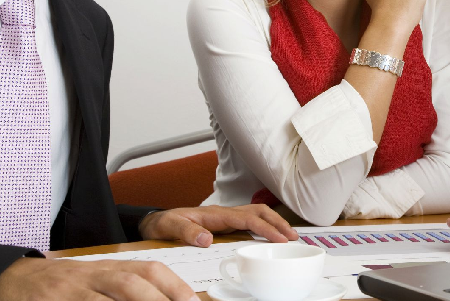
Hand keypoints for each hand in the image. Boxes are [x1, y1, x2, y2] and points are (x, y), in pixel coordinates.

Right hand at [0, 257, 196, 300]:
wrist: (12, 280)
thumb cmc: (63, 285)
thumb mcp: (97, 280)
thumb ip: (125, 290)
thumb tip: (168, 297)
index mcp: (109, 267)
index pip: (149, 269)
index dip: (173, 285)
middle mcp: (93, 275)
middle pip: (131, 282)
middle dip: (159, 298)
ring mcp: (71, 292)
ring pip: (106, 298)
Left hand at [138, 204, 297, 246]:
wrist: (156, 221)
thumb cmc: (163, 224)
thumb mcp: (170, 228)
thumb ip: (187, 232)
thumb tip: (208, 239)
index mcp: (215, 214)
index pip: (248, 218)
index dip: (266, 228)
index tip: (280, 239)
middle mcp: (224, 213)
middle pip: (258, 211)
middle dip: (278, 222)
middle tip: (293, 237)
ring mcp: (225, 217)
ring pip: (257, 213)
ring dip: (274, 222)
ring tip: (288, 236)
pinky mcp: (225, 222)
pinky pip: (250, 221)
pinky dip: (265, 226)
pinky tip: (271, 236)